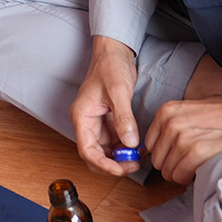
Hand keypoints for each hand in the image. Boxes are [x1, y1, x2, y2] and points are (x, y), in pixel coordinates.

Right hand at [71, 36, 143, 176]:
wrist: (115, 52)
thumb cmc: (110, 66)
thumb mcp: (118, 91)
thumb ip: (123, 118)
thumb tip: (130, 143)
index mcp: (82, 117)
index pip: (87, 151)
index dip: (103, 164)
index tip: (120, 169)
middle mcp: (87, 123)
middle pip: (95, 156)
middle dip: (113, 164)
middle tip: (133, 165)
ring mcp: (98, 124)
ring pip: (106, 151)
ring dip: (121, 158)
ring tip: (139, 157)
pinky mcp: (109, 122)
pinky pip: (115, 142)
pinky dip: (126, 148)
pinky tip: (139, 147)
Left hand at [143, 95, 221, 184]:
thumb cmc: (218, 113)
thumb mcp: (185, 110)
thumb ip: (168, 126)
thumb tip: (149, 151)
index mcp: (165, 112)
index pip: (149, 145)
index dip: (163, 153)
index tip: (176, 154)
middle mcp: (171, 124)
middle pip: (157, 160)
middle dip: (170, 164)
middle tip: (187, 161)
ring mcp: (182, 138)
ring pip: (167, 171)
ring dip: (180, 172)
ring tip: (195, 164)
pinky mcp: (196, 152)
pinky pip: (179, 175)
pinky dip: (188, 177)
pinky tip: (198, 169)